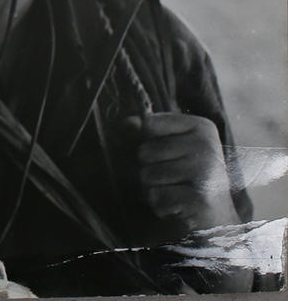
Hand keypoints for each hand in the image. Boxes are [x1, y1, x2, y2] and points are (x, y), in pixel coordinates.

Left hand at [128, 112, 238, 233]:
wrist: (217, 221)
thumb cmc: (188, 180)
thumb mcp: (171, 149)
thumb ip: (148, 132)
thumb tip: (126, 122)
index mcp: (201, 127)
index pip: (149, 124)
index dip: (149, 144)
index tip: (172, 156)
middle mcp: (206, 145)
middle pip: (144, 152)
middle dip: (151, 170)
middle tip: (175, 181)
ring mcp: (205, 171)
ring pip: (147, 175)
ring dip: (155, 189)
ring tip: (177, 193)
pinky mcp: (200, 198)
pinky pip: (156, 196)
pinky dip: (161, 206)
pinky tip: (179, 208)